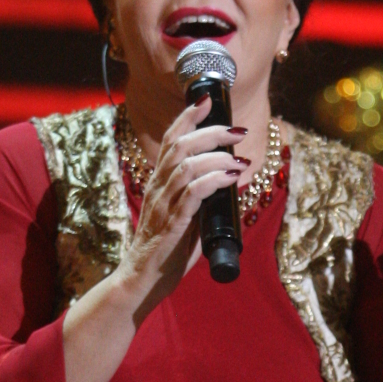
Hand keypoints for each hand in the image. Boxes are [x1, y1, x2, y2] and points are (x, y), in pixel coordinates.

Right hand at [116, 97, 244, 317]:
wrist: (142, 281)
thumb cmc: (166, 252)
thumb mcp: (186, 218)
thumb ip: (201, 199)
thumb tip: (230, 184)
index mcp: (159, 183)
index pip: (170, 140)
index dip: (188, 117)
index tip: (206, 100)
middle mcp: (158, 188)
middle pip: (181, 145)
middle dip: (211, 132)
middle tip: (236, 130)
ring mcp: (163, 204)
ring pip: (187, 165)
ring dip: (217, 156)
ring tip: (240, 159)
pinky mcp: (172, 223)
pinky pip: (193, 193)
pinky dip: (215, 179)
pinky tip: (231, 177)